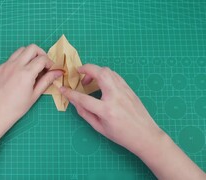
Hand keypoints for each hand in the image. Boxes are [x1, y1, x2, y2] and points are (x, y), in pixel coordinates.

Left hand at [0, 44, 62, 128]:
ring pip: (21, 50)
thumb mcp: (35, 95)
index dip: (50, 63)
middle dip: (40, 54)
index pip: (42, 58)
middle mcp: (15, 65)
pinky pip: (11, 59)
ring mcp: (5, 65)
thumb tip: (58, 72)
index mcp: (26, 73)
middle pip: (32, 48)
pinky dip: (18, 62)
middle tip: (42, 65)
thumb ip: (47, 80)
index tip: (51, 70)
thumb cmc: (17, 107)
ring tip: (31, 68)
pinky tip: (18, 75)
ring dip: (29, 55)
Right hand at [60, 64, 205, 179]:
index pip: (83, 98)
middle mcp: (115, 97)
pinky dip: (105, 75)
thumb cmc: (121, 135)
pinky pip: (115, 76)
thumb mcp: (100, 128)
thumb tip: (75, 101)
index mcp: (106, 110)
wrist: (146, 135)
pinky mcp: (129, 89)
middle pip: (99, 73)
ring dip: (96, 71)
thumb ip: (85, 113)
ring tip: (89, 80)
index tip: (62, 89)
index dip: (70, 93)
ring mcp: (124, 91)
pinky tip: (101, 82)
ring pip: (108, 71)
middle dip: (86, 68)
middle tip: (78, 72)